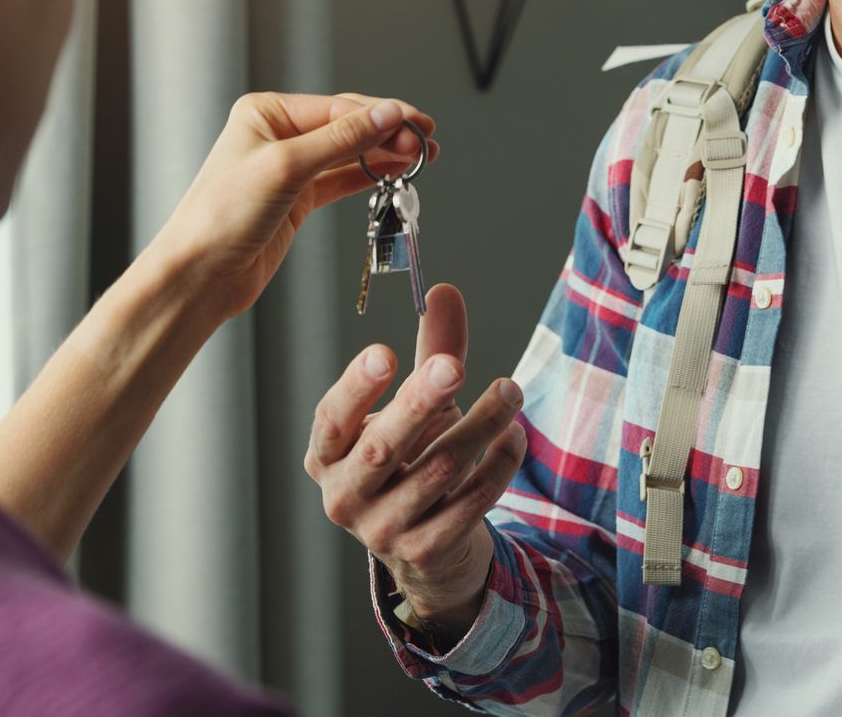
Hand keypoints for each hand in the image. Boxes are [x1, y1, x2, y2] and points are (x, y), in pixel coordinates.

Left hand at [139, 92, 436, 323]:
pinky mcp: (298, 199)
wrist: (201, 275)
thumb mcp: (286, 167)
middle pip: (348, 126)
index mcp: (265, 113)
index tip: (417, 125)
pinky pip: (343, 179)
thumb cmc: (221, 217)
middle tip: (426, 143)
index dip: (382, 115)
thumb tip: (386, 114)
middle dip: (389, 132)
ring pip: (350, 153)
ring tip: (421, 158)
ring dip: (385, 154)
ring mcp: (289, 168)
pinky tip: (394, 173)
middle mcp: (277, 135)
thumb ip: (341, 140)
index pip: (338, 107)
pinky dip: (370, 176)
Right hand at [305, 283, 527, 632]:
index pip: (332, 420)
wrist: (426, 543)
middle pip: (381, 449)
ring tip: (510, 391)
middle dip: (418, 404)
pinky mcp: (425, 550)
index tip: (385, 353)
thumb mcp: (414, 405)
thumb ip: (430, 351)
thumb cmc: (413, 457)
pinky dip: (497, 465)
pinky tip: (514, 435)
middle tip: (452, 366)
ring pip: (438, 471)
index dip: (357, 387)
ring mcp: (382, 530)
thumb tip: (445, 291)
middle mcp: (345, 496)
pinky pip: (470, 503)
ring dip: (479, 425)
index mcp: (328, 455)